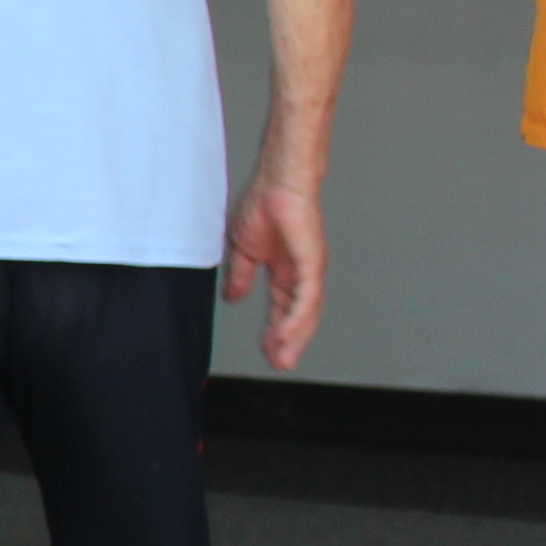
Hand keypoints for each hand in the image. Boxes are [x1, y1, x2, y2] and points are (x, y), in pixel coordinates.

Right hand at [223, 170, 327, 370]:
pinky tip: (286, 334)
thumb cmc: (263, 203)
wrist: (277, 181)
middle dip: (288, 342)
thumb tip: (233, 296)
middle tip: (280, 364)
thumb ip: (239, 275)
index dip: (274, 330)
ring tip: (283, 357)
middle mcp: (300, 273)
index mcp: (284, 269)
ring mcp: (309, 269)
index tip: (267, 351)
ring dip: (294, 337)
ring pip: (305, 312)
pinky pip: (306, 297)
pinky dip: (297, 318)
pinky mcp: (312, 263)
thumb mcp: (241, 248)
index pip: (281, 307)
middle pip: (297, 316)